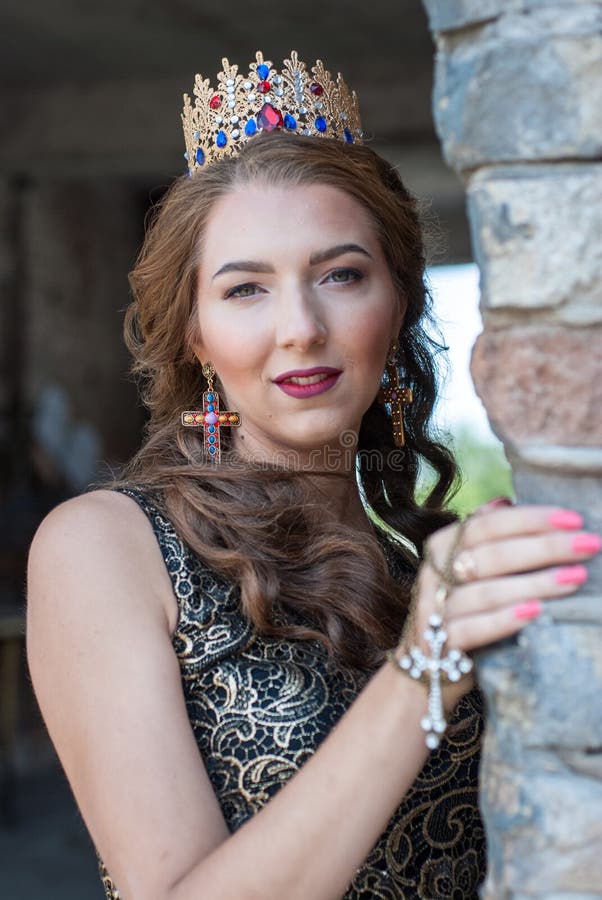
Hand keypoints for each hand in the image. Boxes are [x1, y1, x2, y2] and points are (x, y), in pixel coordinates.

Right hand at [397, 504, 600, 711]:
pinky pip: (472, 629)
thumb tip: (506, 501)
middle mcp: (434, 573)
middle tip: (589, 545)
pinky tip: (536, 612)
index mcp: (442, 545)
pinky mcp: (436, 645)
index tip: (574, 519)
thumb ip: (483, 536)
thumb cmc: (459, 610)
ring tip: (575, 578)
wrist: (424, 669)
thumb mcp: (463, 568)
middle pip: (491, 554)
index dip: (531, 519)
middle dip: (544, 548)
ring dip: (534, 584)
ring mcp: (432, 609)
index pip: (488, 524)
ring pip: (485, 591)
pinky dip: (504, 619)